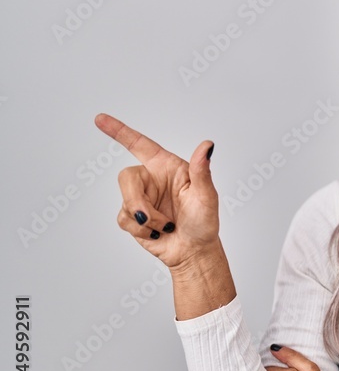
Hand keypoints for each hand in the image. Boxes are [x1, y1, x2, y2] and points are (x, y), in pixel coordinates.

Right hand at [94, 113, 219, 269]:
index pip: (140, 144)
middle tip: (150, 218)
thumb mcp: (206, 196)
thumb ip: (202, 171)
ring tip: (167, 226)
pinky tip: (158, 233)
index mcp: (168, 167)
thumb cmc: (204, 222)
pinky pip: (123, 219)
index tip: (100, 119)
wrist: (194, 251)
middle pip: (126, 177)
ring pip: (125, 201)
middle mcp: (152, 179)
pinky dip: (141, 231)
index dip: (119, 131)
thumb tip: (207, 146)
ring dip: (146, 220)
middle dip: (136, 200)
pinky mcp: (132, 217)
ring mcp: (141, 198)